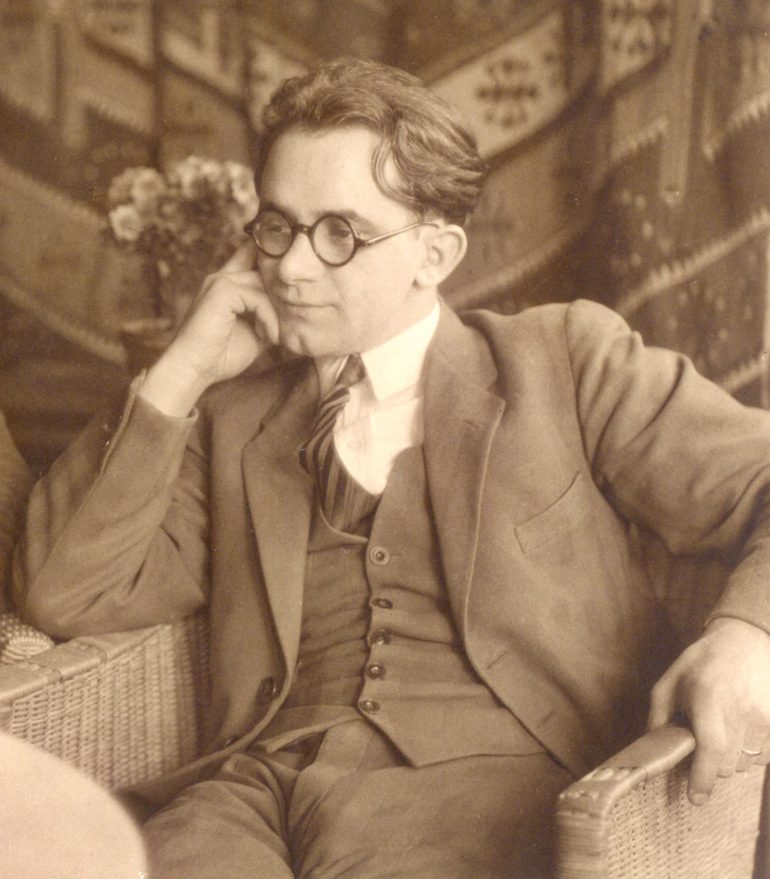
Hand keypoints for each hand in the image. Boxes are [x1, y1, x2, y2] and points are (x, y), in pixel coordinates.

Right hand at [140, 241, 279, 415]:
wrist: (194, 369)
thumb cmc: (220, 355)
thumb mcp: (254, 333)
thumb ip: (268, 316)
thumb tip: (292, 312)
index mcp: (226, 286)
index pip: (251, 256)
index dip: (272, 266)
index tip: (291, 290)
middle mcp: (222, 278)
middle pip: (264, 270)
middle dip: (281, 296)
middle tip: (284, 324)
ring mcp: (220, 281)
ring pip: (263, 284)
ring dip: (275, 313)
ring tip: (272, 337)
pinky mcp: (222, 290)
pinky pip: (258, 298)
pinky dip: (268, 319)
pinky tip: (266, 337)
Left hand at [648, 617, 769, 803]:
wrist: (744, 643)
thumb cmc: (700, 664)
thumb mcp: (669, 682)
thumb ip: (659, 718)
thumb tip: (656, 753)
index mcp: (708, 696)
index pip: (711, 746)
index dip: (703, 777)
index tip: (695, 798)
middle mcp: (740, 709)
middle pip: (726, 765)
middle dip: (708, 766)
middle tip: (697, 746)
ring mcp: (764, 718)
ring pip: (743, 765)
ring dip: (727, 759)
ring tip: (719, 730)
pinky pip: (761, 758)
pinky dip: (746, 754)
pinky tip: (736, 731)